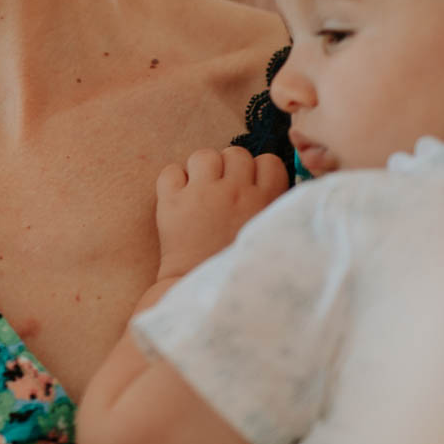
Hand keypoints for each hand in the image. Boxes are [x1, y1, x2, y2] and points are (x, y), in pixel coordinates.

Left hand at [154, 146, 288, 280]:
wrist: (200, 290)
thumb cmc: (237, 267)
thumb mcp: (269, 238)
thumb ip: (272, 210)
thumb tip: (268, 185)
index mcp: (264, 201)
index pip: (268, 161)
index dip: (258, 171)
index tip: (251, 187)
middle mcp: (234, 191)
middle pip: (236, 153)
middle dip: (230, 168)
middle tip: (224, 191)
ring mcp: (201, 194)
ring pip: (203, 155)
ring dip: (202, 169)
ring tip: (201, 192)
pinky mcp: (171, 201)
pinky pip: (171, 170)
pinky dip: (173, 181)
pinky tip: (179, 198)